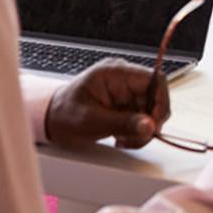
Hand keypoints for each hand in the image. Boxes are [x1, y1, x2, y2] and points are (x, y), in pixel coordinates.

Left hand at [45, 59, 169, 148]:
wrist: (52, 119)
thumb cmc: (65, 114)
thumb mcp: (93, 121)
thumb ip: (123, 123)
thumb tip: (150, 125)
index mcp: (115, 72)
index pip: (154, 79)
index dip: (160, 101)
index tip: (154, 124)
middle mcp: (124, 79)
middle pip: (156, 97)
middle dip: (150, 121)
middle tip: (136, 138)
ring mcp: (126, 92)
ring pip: (152, 110)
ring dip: (143, 130)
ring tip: (124, 140)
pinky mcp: (126, 105)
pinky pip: (143, 118)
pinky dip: (137, 132)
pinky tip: (122, 137)